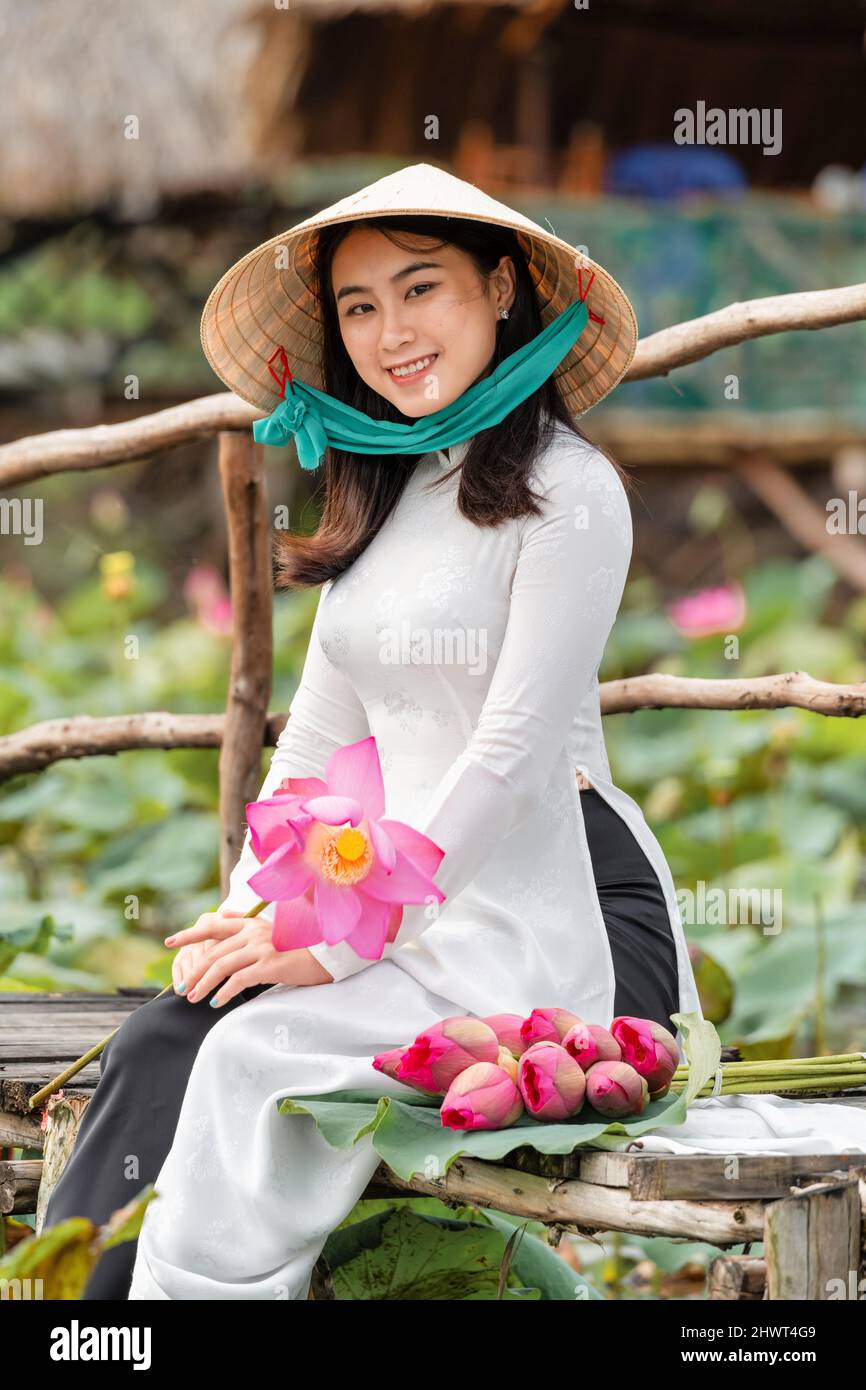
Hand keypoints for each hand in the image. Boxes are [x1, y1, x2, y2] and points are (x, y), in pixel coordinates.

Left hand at [164, 909, 334, 1006]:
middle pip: (213, 952)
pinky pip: (240, 980)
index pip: (213, 926)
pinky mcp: (270, 965)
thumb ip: (245, 921)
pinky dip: (225, 992)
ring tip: (193, 998)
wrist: (326, 954)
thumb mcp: (270, 927)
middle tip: (182, 988)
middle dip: (194, 972)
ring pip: (222, 966)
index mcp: (250, 923)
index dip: (189, 934)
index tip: (170, 942)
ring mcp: (261, 948)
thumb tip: (221, 913)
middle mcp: (253, 932)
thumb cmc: (297, 944)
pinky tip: (216, 1002)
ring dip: (204, 984)